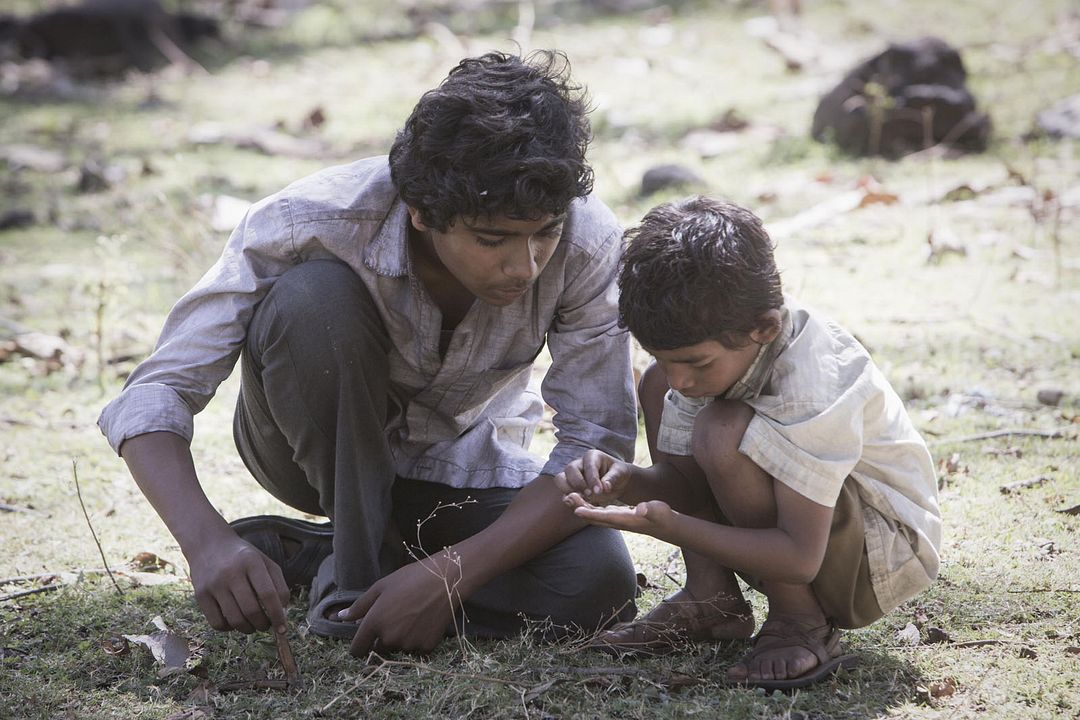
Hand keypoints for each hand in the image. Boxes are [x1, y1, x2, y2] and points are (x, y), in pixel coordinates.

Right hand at [186, 530, 289, 633]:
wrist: (208, 544)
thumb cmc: (243, 558)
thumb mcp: (264, 562)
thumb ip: (278, 585)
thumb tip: (282, 613)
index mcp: (251, 562)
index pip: (268, 594)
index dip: (277, 615)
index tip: (283, 629)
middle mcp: (231, 572)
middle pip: (251, 610)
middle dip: (263, 624)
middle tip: (266, 625)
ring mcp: (214, 584)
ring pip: (235, 620)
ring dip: (248, 629)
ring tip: (253, 625)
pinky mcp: (200, 595)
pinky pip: (217, 623)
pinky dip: (230, 628)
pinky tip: (235, 621)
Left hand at [338, 558, 459, 656]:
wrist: (445, 580)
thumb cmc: (410, 579)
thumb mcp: (381, 587)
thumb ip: (359, 606)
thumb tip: (340, 617)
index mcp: (374, 622)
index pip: (358, 649)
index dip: (359, 646)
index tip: (365, 640)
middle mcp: (389, 637)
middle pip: (379, 649)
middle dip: (383, 638)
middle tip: (396, 617)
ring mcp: (409, 644)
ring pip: (399, 649)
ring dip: (401, 639)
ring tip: (412, 616)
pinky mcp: (426, 647)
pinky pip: (417, 649)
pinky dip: (418, 639)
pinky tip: (424, 621)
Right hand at [554, 450, 633, 505]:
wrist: (617, 483)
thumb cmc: (619, 474)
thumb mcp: (620, 473)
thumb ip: (612, 478)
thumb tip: (605, 487)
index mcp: (592, 456)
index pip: (588, 465)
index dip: (592, 479)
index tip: (599, 491)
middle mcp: (579, 464)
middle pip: (569, 470)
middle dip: (578, 483)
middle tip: (590, 495)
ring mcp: (572, 476)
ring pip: (560, 480)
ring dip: (569, 490)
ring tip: (583, 499)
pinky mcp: (570, 488)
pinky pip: (564, 492)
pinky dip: (569, 499)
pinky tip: (580, 504)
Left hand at [565, 494, 675, 537]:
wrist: (665, 525)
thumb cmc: (662, 516)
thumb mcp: (658, 510)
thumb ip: (649, 509)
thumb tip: (641, 508)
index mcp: (626, 520)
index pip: (605, 517)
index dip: (590, 514)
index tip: (577, 510)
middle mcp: (618, 521)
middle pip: (595, 517)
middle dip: (580, 509)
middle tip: (567, 498)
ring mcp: (616, 519)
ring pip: (595, 514)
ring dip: (582, 507)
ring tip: (569, 497)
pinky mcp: (617, 515)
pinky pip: (599, 512)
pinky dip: (588, 507)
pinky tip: (580, 500)